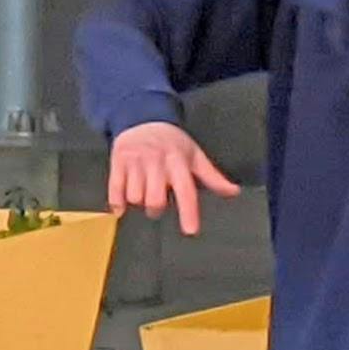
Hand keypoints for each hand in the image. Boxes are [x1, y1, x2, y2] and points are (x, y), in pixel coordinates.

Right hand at [107, 121, 238, 235]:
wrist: (141, 118)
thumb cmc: (171, 141)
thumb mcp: (194, 155)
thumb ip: (212, 176)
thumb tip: (233, 192)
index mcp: (178, 160)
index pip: (185, 191)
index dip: (188, 212)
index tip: (190, 231)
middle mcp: (157, 161)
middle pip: (155, 200)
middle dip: (156, 209)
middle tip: (158, 202)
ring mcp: (136, 161)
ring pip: (135, 197)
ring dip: (139, 202)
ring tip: (143, 193)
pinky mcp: (118, 162)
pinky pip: (115, 190)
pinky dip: (118, 203)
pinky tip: (121, 206)